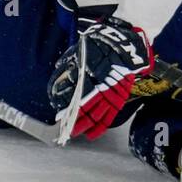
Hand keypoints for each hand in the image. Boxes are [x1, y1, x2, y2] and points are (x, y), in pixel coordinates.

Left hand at [48, 14, 153, 139]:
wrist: (124, 46)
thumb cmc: (99, 47)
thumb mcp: (80, 51)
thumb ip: (69, 62)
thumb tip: (59, 69)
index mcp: (87, 75)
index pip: (73, 96)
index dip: (65, 108)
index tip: (57, 115)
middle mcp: (98, 86)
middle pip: (83, 109)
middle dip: (72, 121)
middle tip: (63, 130)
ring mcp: (110, 94)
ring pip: (95, 116)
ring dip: (84, 126)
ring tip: (74, 133)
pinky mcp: (119, 98)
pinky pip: (109, 117)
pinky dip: (100, 127)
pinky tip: (92, 135)